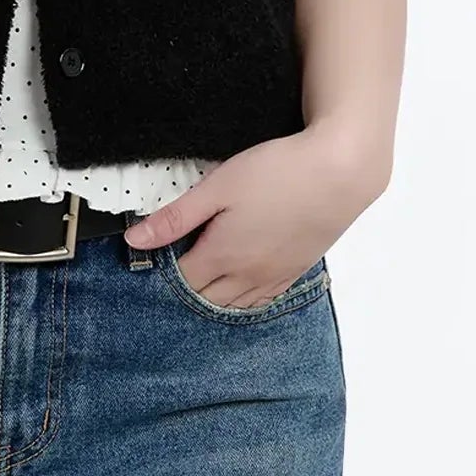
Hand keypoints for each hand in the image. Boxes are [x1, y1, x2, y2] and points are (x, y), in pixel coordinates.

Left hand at [122, 127, 387, 309]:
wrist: (340, 172)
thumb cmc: (278, 172)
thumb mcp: (218, 187)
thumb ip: (175, 217)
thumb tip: (135, 240)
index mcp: (223, 256)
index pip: (181, 279)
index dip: (164, 268)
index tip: (156, 251)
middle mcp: (248, 275)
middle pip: (205, 297)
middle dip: (187, 285)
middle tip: (176, 262)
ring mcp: (275, 276)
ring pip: (234, 304)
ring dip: (214, 296)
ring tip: (202, 276)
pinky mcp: (296, 270)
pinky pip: (262, 300)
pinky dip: (243, 298)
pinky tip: (239, 285)